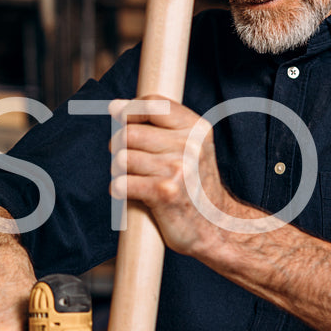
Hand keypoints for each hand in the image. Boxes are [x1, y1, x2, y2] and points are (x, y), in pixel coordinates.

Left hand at [108, 95, 257, 259]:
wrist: (216, 226)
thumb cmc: (193, 184)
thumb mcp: (189, 146)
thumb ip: (157, 124)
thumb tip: (114, 106)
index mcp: (196, 128)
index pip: (152, 103)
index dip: (130, 112)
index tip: (124, 123)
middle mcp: (190, 145)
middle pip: (129, 132)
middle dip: (118, 146)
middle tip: (127, 160)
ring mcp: (179, 169)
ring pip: (122, 158)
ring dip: (118, 171)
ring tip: (132, 178)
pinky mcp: (166, 193)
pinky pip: (121, 183)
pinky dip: (118, 190)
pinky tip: (130, 194)